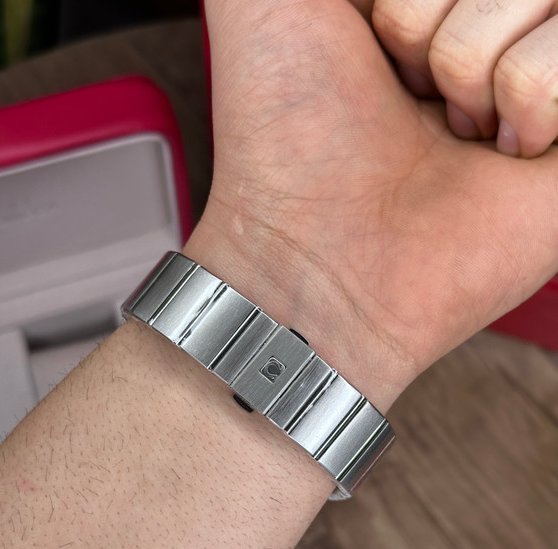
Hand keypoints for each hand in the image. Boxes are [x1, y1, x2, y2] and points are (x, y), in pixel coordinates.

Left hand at [196, 0, 557, 413]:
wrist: (319, 255)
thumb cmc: (285, 132)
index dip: (405, 2)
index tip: (370, 37)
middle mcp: (487, 27)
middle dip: (432, 19)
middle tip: (409, 92)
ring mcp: (537, 79)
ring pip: (545, 3)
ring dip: (475, 67)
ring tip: (451, 131)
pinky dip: (531, 106)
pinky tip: (500, 155)